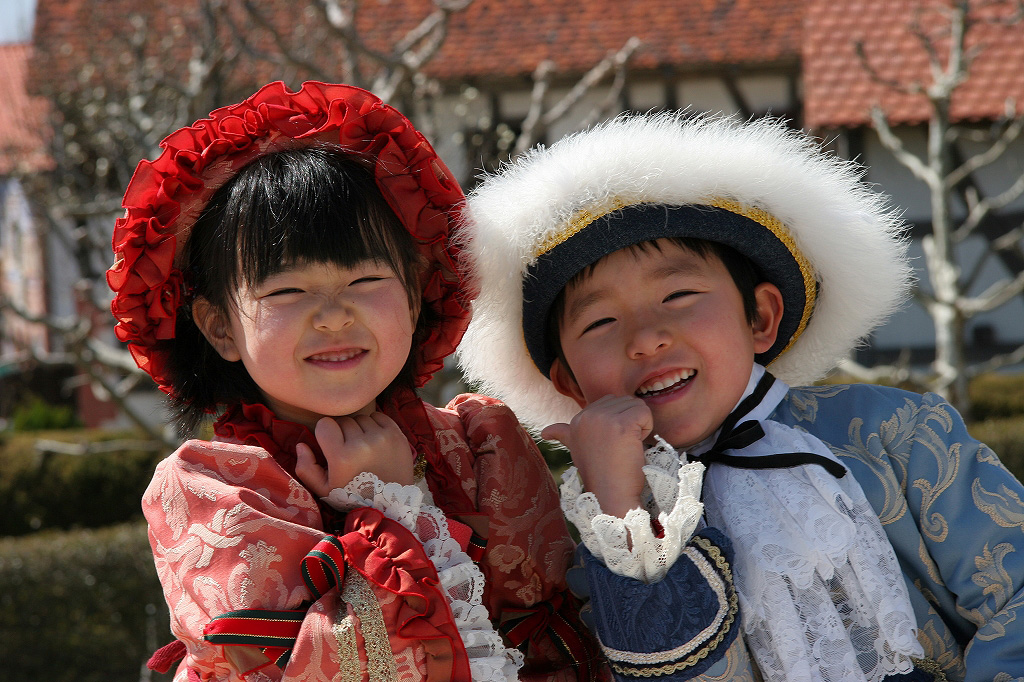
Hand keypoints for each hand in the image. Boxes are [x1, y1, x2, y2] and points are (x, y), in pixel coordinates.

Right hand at [294, 412, 413, 496]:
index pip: (325, 424)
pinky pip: (378, 416)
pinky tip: (375, 441)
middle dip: (343, 433)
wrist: (390, 502)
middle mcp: (362, 444)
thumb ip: (306, 468)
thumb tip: (301, 444)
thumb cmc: (353, 495)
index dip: (325, 434)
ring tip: (362, 447)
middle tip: (348, 450)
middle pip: (344, 421)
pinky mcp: (397, 434)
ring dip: (359, 429)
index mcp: (342, 457)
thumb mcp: (324, 489)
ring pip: (361, 418)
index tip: (331, 445)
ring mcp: (382, 438)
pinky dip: (374, 425)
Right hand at [541, 394, 651, 517]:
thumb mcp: (577, 449)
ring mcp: (604, 419)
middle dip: (630, 421)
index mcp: (577, 419)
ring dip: (639, 425)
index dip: (617, 422)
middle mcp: (587, 415)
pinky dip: (647, 428)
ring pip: (636, 405)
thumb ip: (563, 435)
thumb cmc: (600, 474)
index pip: (609, 402)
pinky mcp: (622, 425)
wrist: (610, 495)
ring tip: (627, 446)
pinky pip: (645, 412)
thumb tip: (544, 432)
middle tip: (620, 447)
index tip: (610, 445)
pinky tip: (635, 445)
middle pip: (624, 400)